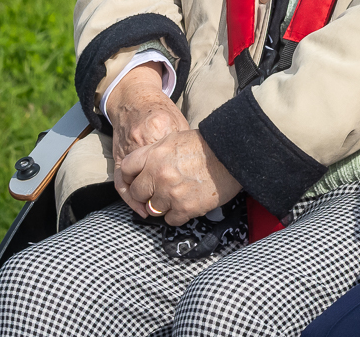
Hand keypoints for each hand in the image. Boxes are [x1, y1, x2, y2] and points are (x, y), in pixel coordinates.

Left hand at [106, 67, 240, 222]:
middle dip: (145, 194)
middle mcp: (158, 174)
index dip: (129, 177)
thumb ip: (154, 153)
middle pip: (137, 193)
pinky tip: (187, 203)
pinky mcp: (185, 208)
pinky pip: (171, 219)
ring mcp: (170, 193)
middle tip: (158, 191)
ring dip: (162, 205)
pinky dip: (178, 214)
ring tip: (177, 196)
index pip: (125, 169)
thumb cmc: (206, 144)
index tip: (135, 181)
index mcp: (153, 154)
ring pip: (153, 209)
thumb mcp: (174, 139)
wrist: (233, 154)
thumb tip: (143, 168)